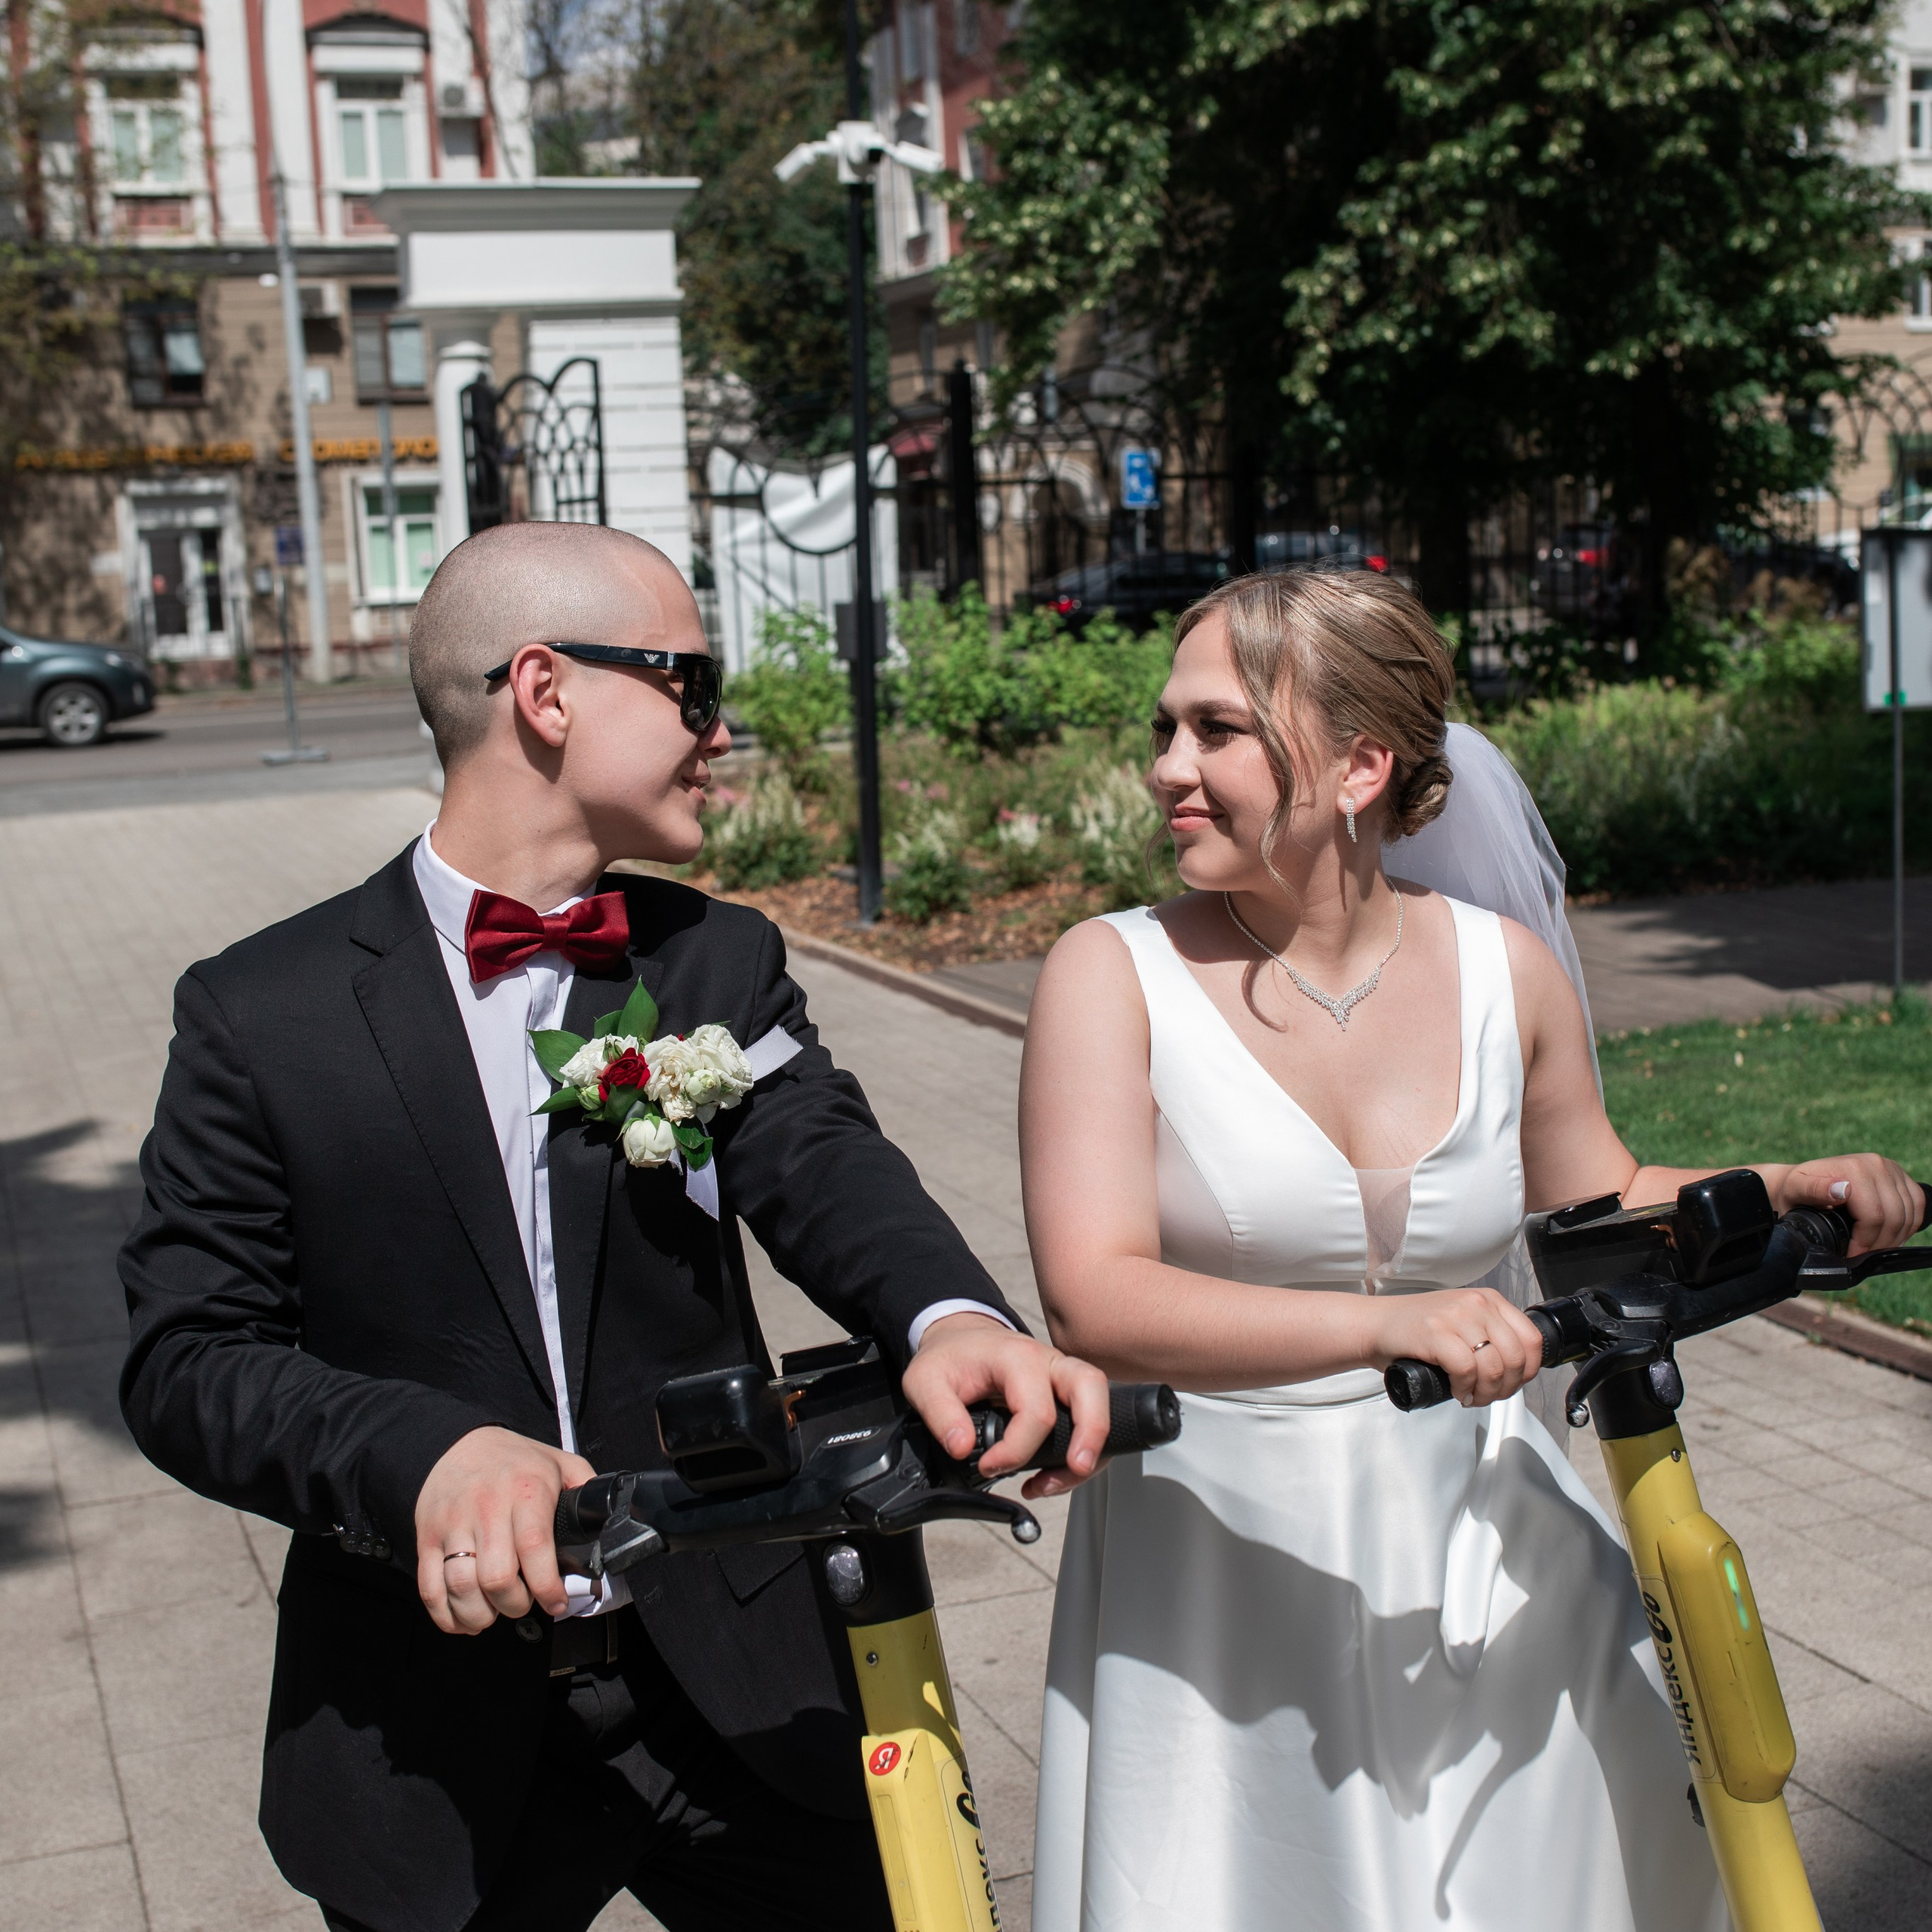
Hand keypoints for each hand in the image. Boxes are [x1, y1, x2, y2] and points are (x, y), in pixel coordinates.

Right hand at [414, 1426, 595, 1634]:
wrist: (455, 1441)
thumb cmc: (514, 1460)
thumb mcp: (558, 1462)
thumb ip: (584, 1487)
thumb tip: (607, 1520)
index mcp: (525, 1491)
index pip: (534, 1549)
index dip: (547, 1588)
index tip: (556, 1602)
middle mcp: (486, 1509)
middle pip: (497, 1578)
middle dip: (514, 1605)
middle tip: (522, 1603)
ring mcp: (452, 1525)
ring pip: (461, 1588)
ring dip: (480, 1614)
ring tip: (494, 1613)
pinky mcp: (426, 1538)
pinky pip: (429, 1589)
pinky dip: (446, 1615)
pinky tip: (464, 1618)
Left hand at [901, 1313, 1111, 1500]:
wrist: (958, 1338)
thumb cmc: (947, 1357)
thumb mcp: (924, 1381)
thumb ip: (939, 1414)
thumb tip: (963, 1447)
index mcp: (1016, 1357)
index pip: (1036, 1410)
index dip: (1016, 1450)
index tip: (988, 1466)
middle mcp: (1048, 1361)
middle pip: (1091, 1388)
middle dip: (1091, 1434)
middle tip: (1075, 1467)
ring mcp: (1060, 1374)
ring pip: (1100, 1403)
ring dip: (1090, 1448)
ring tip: (1053, 1482)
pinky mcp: (1064, 1391)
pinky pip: (1087, 1418)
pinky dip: (1079, 1449)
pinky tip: (1050, 1475)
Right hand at [1364, 1287, 1544, 1408]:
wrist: (1374, 1325)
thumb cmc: (1417, 1331)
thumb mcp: (1464, 1322)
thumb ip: (1490, 1334)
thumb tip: (1516, 1372)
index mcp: (1489, 1300)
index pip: (1532, 1340)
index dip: (1528, 1372)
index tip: (1510, 1385)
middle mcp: (1477, 1304)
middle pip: (1516, 1358)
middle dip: (1506, 1388)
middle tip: (1487, 1397)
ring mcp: (1456, 1317)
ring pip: (1494, 1367)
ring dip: (1485, 1393)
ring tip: (1471, 1397)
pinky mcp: (1436, 1334)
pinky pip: (1467, 1370)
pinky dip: (1465, 1389)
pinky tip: (1457, 1392)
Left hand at [1773, 1155, 1923, 1255]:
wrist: (1800, 1181)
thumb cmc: (1794, 1191)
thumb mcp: (1794, 1190)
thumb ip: (1813, 1189)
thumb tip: (1842, 1189)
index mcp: (1853, 1168)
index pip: (1874, 1216)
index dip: (1865, 1242)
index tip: (1851, 1254)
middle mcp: (1876, 1164)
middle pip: (1895, 1218)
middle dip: (1880, 1244)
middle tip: (1862, 1255)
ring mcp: (1891, 1168)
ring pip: (1909, 1215)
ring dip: (1894, 1237)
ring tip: (1872, 1247)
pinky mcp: (1900, 1176)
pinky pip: (1918, 1206)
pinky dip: (1908, 1225)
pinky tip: (1890, 1234)